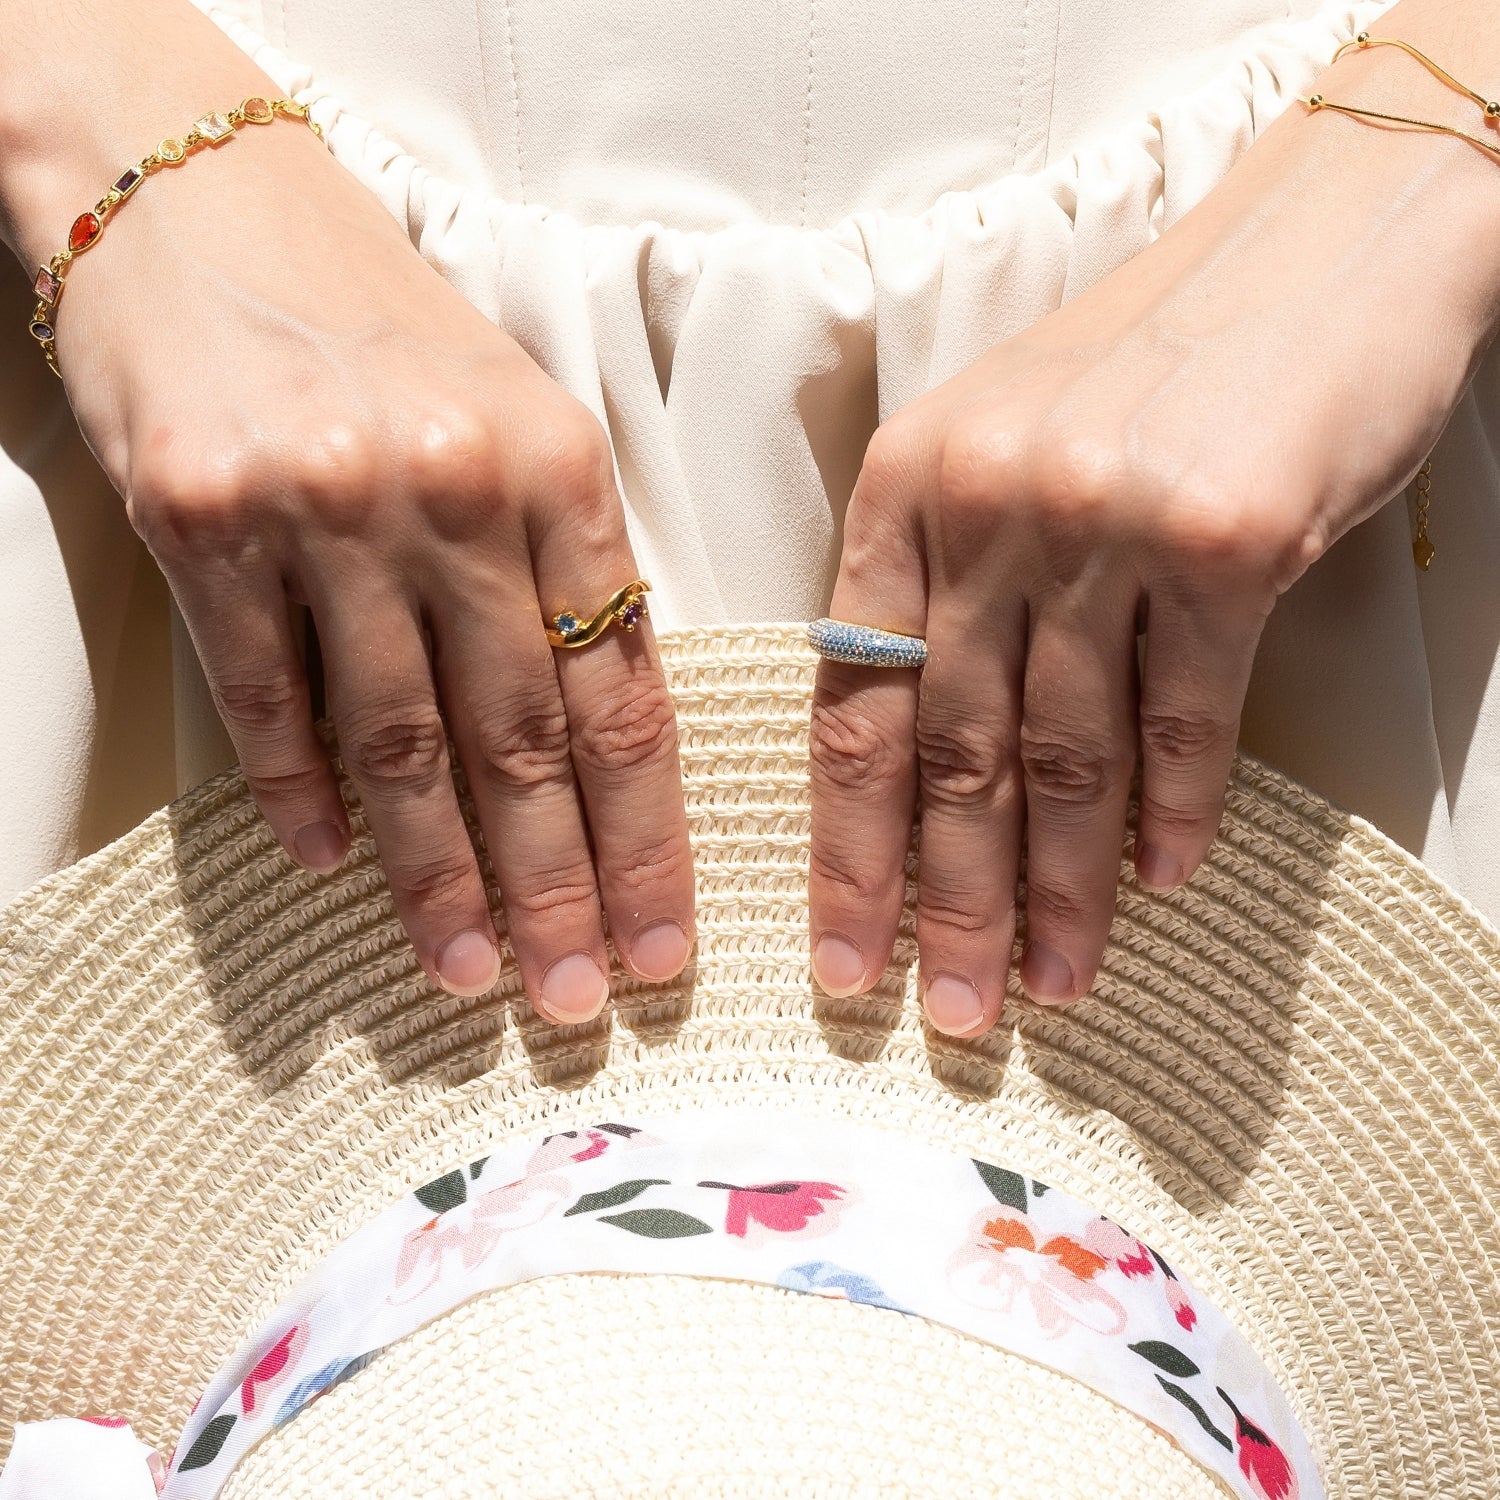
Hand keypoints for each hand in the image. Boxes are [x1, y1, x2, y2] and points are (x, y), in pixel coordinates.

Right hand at [55, 118, 694, 1020]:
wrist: (204, 204)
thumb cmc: (390, 330)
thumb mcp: (519, 420)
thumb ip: (567, 566)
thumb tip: (598, 739)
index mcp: (560, 472)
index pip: (622, 692)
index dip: (645, 835)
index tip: (659, 945)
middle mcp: (453, 492)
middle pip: (521, 738)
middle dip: (557, 884)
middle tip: (575, 1000)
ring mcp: (326, 507)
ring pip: (397, 737)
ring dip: (435, 872)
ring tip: (466, 970)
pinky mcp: (204, 518)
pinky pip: (264, 691)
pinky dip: (298, 789)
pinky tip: (331, 866)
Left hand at [807, 58, 1499, 1034]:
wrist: (1323, 246)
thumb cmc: (1151, 363)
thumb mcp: (1008, 448)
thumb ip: (956, 584)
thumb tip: (942, 773)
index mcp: (908, 485)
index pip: (854, 702)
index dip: (848, 846)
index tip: (844, 956)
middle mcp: (987, 503)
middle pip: (950, 749)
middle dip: (943, 901)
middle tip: (946, 1012)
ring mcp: (1102, 522)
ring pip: (1062, 752)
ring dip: (1058, 887)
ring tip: (1053, 983)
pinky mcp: (1222, 541)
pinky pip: (1185, 717)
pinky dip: (1176, 811)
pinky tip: (1165, 882)